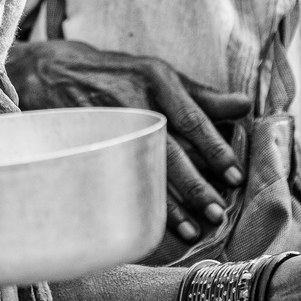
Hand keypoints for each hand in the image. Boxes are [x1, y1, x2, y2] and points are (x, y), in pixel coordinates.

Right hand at [7, 40, 249, 240]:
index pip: (192, 119)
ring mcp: (107, 122)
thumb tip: (246, 105)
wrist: (54, 71)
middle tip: (218, 211)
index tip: (234, 176)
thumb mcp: (160, 75)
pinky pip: (119, 177)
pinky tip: (152, 220)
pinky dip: (137, 200)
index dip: (215, 150)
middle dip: (196, 185)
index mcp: (156, 79)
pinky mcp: (89, 142)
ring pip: (143, 168)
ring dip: (169, 202)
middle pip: (169, 149)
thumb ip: (203, 95)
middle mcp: (133, 98)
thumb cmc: (120, 76)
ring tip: (193, 229)